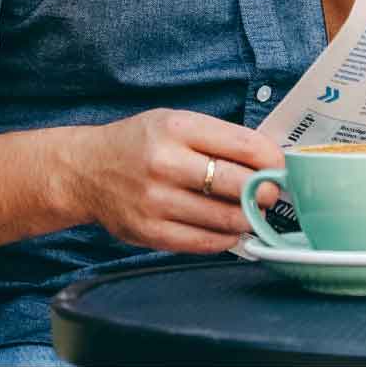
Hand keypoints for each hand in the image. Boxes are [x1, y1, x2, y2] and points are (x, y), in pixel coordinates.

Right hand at [66, 109, 285, 254]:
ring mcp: (155, 201)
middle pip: (238, 184)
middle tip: (270, 194)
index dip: (272, 160)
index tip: (279, 167)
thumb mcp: (175, 123)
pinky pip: (204, 243)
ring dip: (248, 218)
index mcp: (176, 128)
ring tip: (250, 212)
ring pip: (226, 219)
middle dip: (265, 192)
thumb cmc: (139, 144)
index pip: (243, 145)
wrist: (86, 171)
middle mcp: (165, 163)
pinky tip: (227, 229)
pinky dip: (225, 238)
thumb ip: (218, 139)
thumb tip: (269, 163)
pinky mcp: (149, 232)